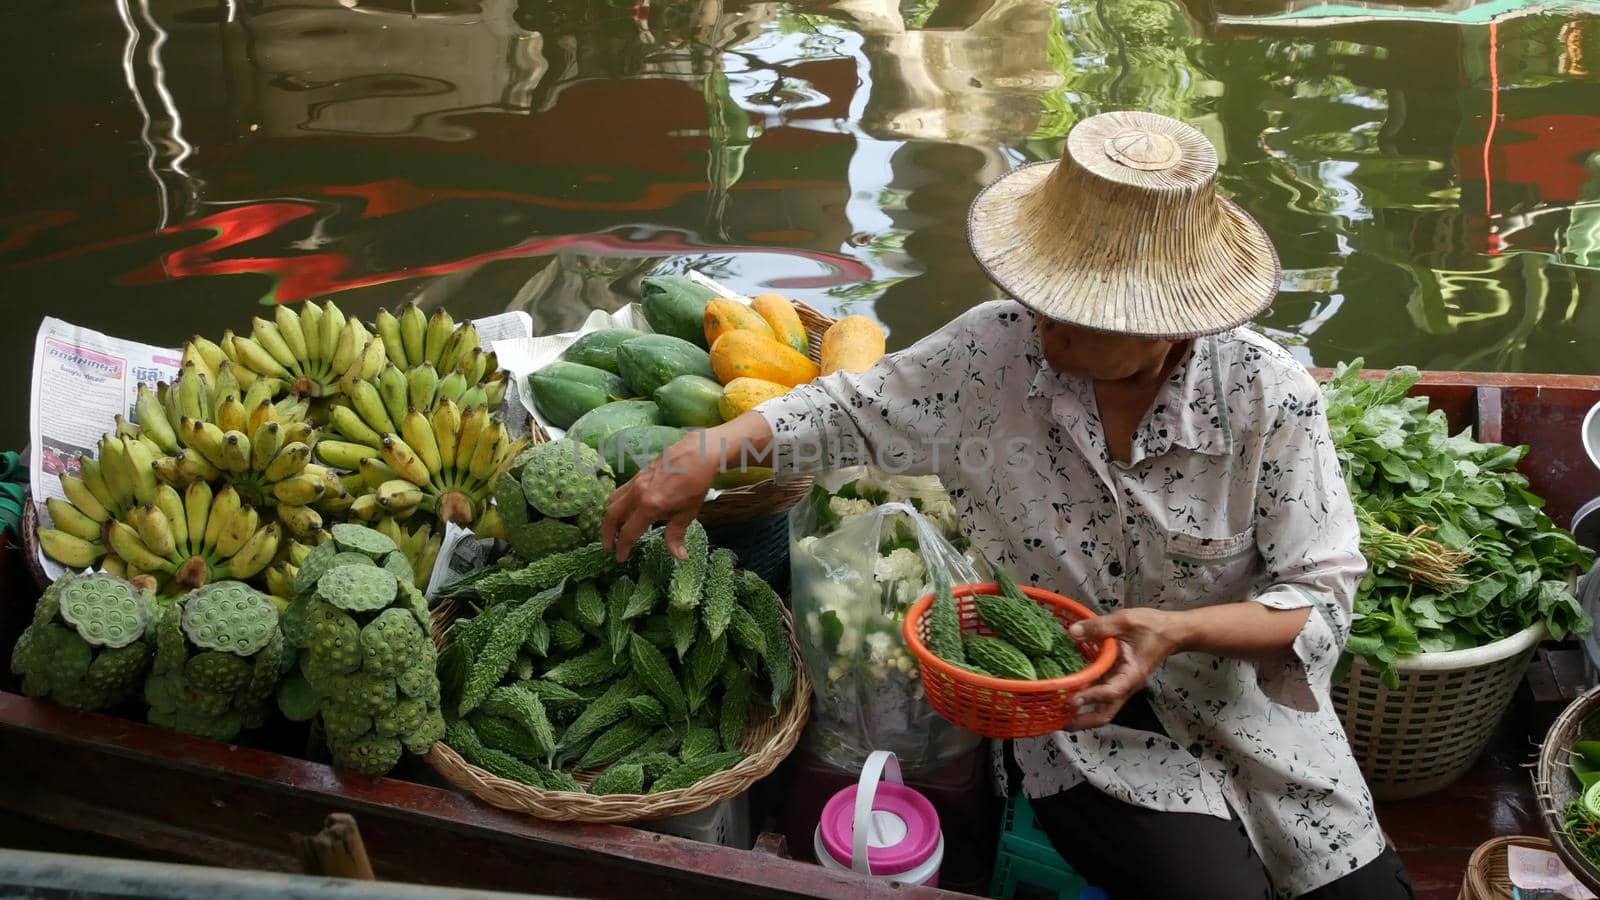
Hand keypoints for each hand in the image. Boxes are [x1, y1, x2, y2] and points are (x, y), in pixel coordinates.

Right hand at [600, 434, 719, 561]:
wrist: (698, 454)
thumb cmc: (695, 485)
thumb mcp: (687, 513)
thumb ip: (676, 535)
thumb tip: (679, 557)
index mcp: (650, 506)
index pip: (628, 532)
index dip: (622, 547)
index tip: (620, 558)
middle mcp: (637, 494)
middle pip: (611, 516)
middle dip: (607, 533)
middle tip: (608, 546)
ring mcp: (636, 482)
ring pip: (612, 502)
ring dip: (609, 518)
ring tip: (613, 529)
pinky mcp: (638, 474)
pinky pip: (620, 491)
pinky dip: (616, 503)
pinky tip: (623, 509)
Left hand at [1063, 607, 1185, 729]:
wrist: (1171, 632)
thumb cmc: (1152, 627)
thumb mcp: (1126, 621)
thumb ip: (1099, 627)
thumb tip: (1072, 632)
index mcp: (1132, 674)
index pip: (1111, 692)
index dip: (1091, 697)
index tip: (1071, 701)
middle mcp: (1126, 686)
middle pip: (1105, 713)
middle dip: (1083, 721)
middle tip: (1058, 723)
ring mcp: (1121, 685)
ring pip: (1101, 707)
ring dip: (1081, 714)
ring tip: (1056, 713)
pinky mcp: (1116, 680)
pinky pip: (1099, 694)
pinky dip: (1084, 698)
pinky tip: (1066, 693)